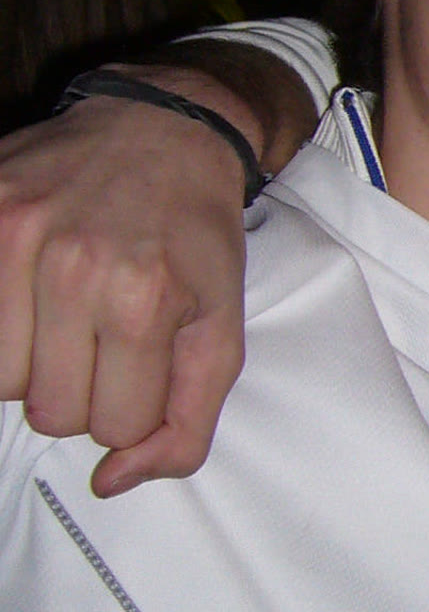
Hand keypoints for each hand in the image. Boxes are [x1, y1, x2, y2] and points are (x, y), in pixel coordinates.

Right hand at [0, 90, 249, 495]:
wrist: (165, 128)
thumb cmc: (196, 233)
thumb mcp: (223, 323)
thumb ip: (188, 419)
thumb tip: (112, 483)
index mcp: (145, 301)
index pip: (112, 427)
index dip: (133, 404)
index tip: (147, 359)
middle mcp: (75, 271)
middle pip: (49, 411)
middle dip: (82, 386)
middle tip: (105, 333)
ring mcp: (17, 240)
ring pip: (0, 381)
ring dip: (33, 362)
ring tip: (65, 313)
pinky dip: (1, 327)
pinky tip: (27, 299)